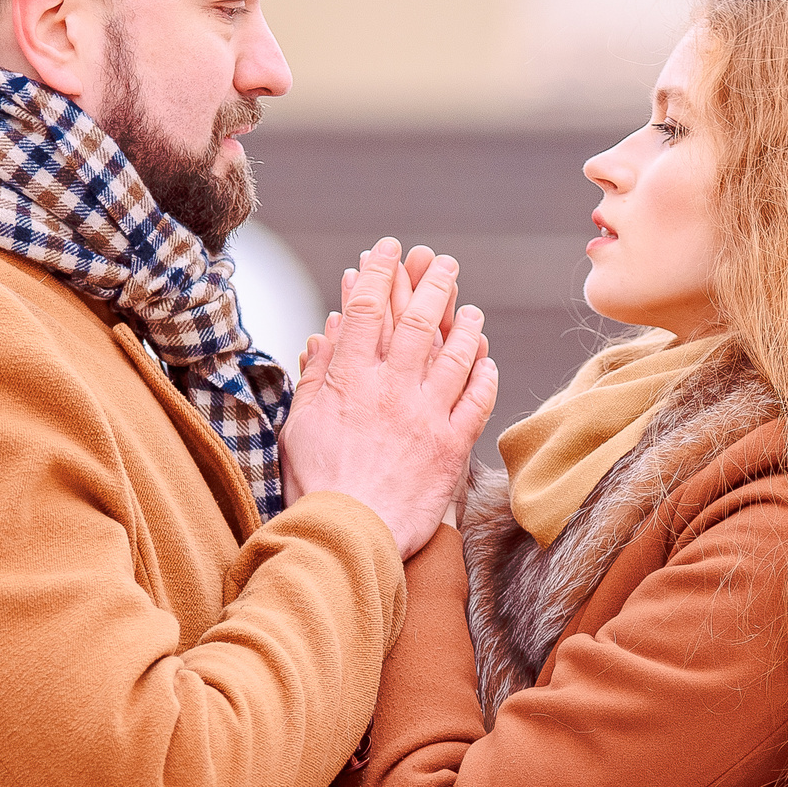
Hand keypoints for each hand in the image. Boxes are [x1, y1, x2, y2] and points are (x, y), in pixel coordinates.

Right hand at [280, 239, 495, 557]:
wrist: (348, 536)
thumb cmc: (316, 485)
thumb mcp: (299, 426)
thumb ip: (316, 377)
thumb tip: (326, 334)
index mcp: (350, 380)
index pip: (365, 311)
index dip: (377, 273)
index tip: (387, 250)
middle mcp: (391, 389)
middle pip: (416, 322)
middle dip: (431, 285)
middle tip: (442, 262)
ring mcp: (426, 416)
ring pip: (455, 356)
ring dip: (465, 326)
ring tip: (472, 309)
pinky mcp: (452, 446)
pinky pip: (477, 401)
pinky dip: (485, 376)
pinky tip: (488, 362)